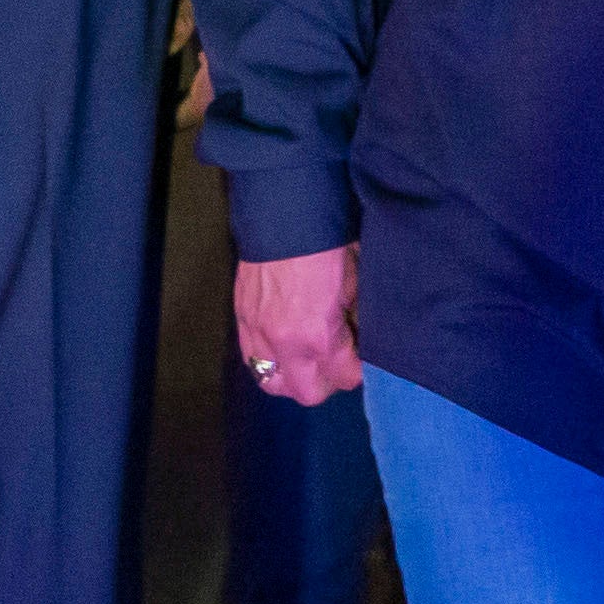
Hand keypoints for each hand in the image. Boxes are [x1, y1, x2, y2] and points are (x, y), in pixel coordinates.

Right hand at [237, 247, 360, 402]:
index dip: (358, 371)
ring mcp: (257, 332)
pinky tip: (284, 344)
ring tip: (307, 357)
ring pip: (272, 383)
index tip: (362, 360)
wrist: (284, 210)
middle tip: (337, 360)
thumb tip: (361, 336)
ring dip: (293, 376)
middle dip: (327, 382)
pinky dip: (269, 359)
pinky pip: (251, 358)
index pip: (345, 378)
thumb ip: (357, 317)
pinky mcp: (241, 317)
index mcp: (318, 334)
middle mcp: (284, 343)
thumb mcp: (356, 280)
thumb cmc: (328, 240)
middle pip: (307, 393)